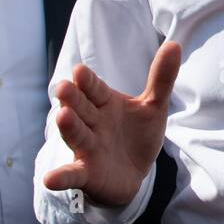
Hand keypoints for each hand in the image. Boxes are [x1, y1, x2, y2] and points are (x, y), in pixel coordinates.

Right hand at [43, 42, 181, 205]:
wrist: (133, 174)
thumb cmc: (137, 135)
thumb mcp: (153, 107)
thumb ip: (161, 78)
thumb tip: (174, 44)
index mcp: (104, 103)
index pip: (95, 88)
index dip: (88, 81)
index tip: (80, 70)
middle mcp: (92, 122)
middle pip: (80, 107)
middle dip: (72, 98)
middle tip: (64, 87)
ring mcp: (87, 148)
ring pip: (76, 135)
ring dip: (68, 127)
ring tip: (63, 116)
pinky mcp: (86, 173)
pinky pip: (72, 175)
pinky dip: (61, 177)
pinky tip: (49, 179)